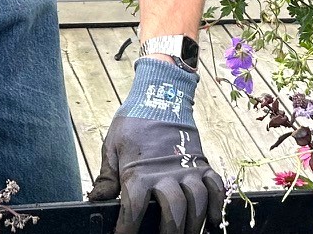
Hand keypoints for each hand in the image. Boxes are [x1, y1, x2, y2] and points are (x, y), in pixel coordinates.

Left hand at [88, 57, 225, 233]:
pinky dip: (217, 205)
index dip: (128, 229)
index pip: (133, 209)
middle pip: (173, 212)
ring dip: (195, 224)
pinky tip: (213, 221)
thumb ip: (106, 178)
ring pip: (197, 203)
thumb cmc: (133, 122)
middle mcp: (166, 172)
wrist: (160, 93)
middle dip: (170, 232)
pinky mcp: (202, 163)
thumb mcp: (112, 147)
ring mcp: (188, 168)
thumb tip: (95, 201)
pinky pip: (215, 187)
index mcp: (139, 171)